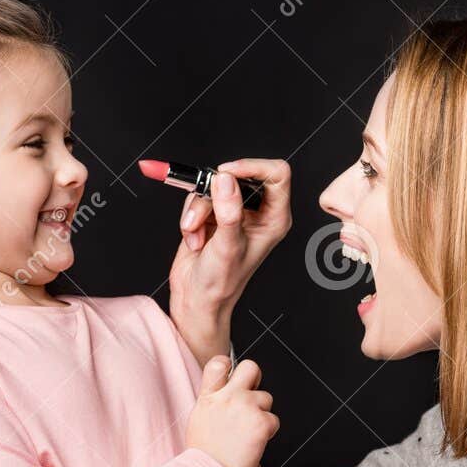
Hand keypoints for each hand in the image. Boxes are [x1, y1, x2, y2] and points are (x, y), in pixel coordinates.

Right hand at [168, 159, 292, 364]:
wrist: (196, 299)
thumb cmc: (221, 283)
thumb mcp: (228, 247)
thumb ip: (229, 212)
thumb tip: (225, 180)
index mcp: (274, 218)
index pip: (276, 174)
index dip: (253, 167)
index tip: (227, 174)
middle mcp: (256, 212)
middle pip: (238, 175)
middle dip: (214, 192)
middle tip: (204, 206)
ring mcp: (233, 211)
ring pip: (212, 186)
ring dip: (197, 210)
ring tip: (196, 235)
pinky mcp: (211, 213)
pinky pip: (196, 197)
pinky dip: (189, 216)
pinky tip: (194, 239)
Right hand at [185, 354, 278, 466]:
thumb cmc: (203, 455)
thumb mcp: (199, 419)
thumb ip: (213, 402)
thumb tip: (225, 396)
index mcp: (209, 396)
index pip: (219, 363)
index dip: (229, 368)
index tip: (231, 379)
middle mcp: (228, 397)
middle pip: (251, 367)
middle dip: (255, 379)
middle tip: (250, 399)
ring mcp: (246, 407)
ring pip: (266, 398)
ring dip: (261, 413)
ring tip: (247, 433)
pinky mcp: (262, 423)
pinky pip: (273, 420)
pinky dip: (267, 432)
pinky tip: (254, 443)